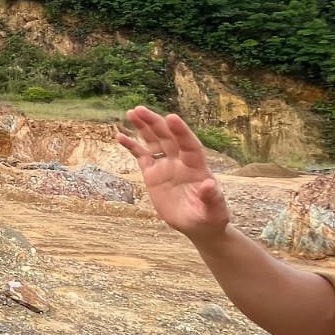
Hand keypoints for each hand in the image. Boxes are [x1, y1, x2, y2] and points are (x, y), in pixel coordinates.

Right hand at [116, 107, 231, 245]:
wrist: (198, 225)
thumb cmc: (210, 218)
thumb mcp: (214, 211)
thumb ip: (211, 197)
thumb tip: (209, 184)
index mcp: (197, 167)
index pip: (189, 145)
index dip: (180, 132)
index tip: (171, 117)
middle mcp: (181, 161)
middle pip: (167, 137)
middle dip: (155, 123)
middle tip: (140, 109)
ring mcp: (166, 166)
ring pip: (154, 142)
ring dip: (144, 127)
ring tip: (131, 113)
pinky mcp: (153, 174)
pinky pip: (141, 156)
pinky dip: (131, 146)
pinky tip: (120, 136)